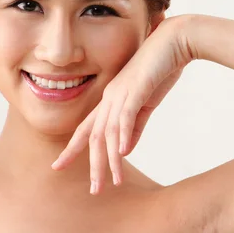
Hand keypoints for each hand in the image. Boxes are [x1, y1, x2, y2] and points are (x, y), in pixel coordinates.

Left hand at [51, 15, 194, 193]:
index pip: (86, 129)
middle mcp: (109, 98)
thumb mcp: (146, 103)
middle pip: (94, 136)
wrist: (174, 42)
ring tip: (113, 182)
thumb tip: (124, 150)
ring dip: (110, 159)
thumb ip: (135, 125)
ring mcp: (120, 93)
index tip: (59, 165)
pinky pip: (125, 116)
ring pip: (108, 132)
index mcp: (109, 101)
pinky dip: (123, 135)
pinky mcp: (135, 89)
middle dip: (93, 165)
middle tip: (93, 190)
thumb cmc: (160, 70)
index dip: (72, 149)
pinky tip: (123, 153)